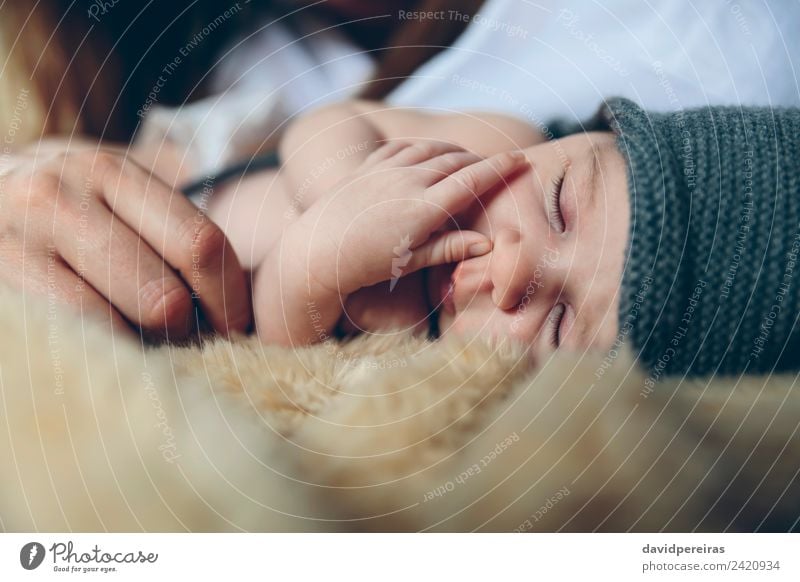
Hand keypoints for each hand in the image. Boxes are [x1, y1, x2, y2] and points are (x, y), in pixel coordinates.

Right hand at [0, 139, 249, 337]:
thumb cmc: (60, 207)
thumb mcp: (111, 188)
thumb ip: (169, 215)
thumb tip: (243, 272)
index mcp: (113, 173)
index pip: (201, 245)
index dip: (229, 299)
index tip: (236, 326)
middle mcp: (63, 195)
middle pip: (163, 296)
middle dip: (184, 331)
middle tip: (182, 339)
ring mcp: (21, 237)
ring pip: (113, 324)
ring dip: (143, 348)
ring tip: (142, 343)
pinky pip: (67, 336)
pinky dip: (101, 352)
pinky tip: (106, 348)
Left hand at [290, 140, 526, 296]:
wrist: (317, 252)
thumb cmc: (366, 265)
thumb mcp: (411, 261)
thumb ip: (449, 248)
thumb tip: (488, 243)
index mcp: (424, 208)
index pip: (472, 179)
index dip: (500, 167)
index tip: (520, 159)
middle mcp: (407, 182)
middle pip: (454, 160)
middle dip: (479, 159)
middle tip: (496, 163)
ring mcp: (385, 170)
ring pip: (429, 149)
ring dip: (452, 150)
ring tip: (465, 157)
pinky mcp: (366, 167)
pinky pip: (402, 147)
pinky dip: (422, 146)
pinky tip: (427, 151)